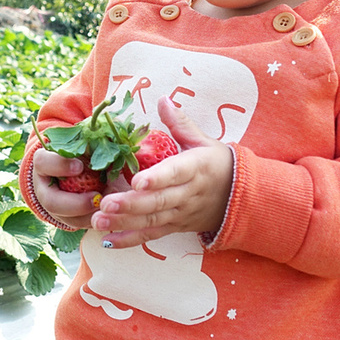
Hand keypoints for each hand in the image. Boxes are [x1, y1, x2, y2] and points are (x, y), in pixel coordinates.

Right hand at [31, 147, 100, 228]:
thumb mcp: (87, 143)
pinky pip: (79, 224)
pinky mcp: (68, 218)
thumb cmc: (85, 151)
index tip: (79, 166)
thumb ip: (92, 141)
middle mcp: (45, 187)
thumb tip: (103, 139)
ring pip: (65, 218)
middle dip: (75, 203)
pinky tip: (109, 215)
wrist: (88, 169)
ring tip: (107, 208)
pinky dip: (95, 220)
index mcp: (45, 162)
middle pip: (51, 201)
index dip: (59, 165)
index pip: (43, 162)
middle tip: (96, 197)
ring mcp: (55, 206)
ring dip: (87, 216)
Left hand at [91, 95, 233, 248]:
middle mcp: (187, 194)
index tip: (137, 181)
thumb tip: (163, 98)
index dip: (157, 178)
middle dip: (131, 204)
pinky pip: (152, 235)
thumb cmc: (217, 164)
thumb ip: (180, 122)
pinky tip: (107, 241)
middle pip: (158, 201)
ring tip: (98, 220)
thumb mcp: (203, 141)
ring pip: (152, 220)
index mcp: (195, 168)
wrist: (240, 198)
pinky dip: (129, 240)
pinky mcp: (175, 227)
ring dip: (124, 222)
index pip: (176, 173)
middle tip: (105, 203)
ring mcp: (180, 213)